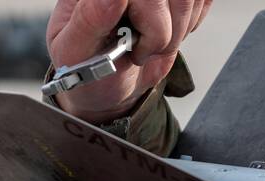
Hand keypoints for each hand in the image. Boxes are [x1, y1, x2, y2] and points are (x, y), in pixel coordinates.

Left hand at [48, 0, 212, 123]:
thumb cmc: (84, 67)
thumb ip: (89, 20)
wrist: (108, 84)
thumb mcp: (75, 52)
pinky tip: (167, 34)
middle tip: (142, 50)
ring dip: (177, 31)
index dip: (146, 12)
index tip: (134, 36)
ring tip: (152, 46)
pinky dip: (190, 23)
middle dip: (161, 30)